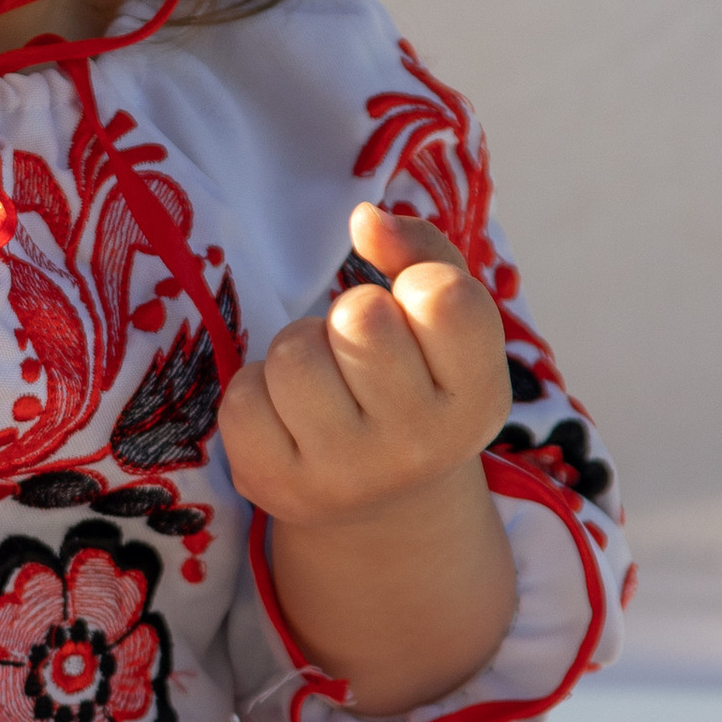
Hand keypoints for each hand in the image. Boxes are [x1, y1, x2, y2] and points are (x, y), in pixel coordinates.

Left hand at [218, 205, 508, 526]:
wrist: (382, 502)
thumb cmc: (416, 383)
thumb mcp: (447, 324)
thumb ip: (423, 253)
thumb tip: (364, 219)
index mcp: (479, 401)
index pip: (444, 297)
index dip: (415, 285)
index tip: (414, 317)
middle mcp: (420, 447)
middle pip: (359, 317)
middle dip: (351, 316)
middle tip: (361, 354)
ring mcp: (347, 475)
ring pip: (293, 354)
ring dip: (299, 349)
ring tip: (324, 381)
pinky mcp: (278, 488)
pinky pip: (242, 397)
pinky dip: (256, 391)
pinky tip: (287, 416)